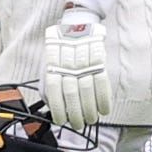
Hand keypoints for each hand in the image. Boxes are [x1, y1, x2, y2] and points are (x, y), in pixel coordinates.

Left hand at [42, 6, 110, 128]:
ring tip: (91, 120)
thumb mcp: (48, 65)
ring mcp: (85, 63)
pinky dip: (104, 100)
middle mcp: (68, 65)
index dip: (59, 109)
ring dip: (91, 110)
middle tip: (79, 125)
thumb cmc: (60, 52)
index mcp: (53, 66)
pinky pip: (103, 83)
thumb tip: (52, 107)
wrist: (77, 26)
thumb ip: (48, 86)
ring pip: (88, 91)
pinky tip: (104, 110)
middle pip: (72, 94)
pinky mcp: (99, 62)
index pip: (55, 92)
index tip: (62, 121)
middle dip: (76, 114)